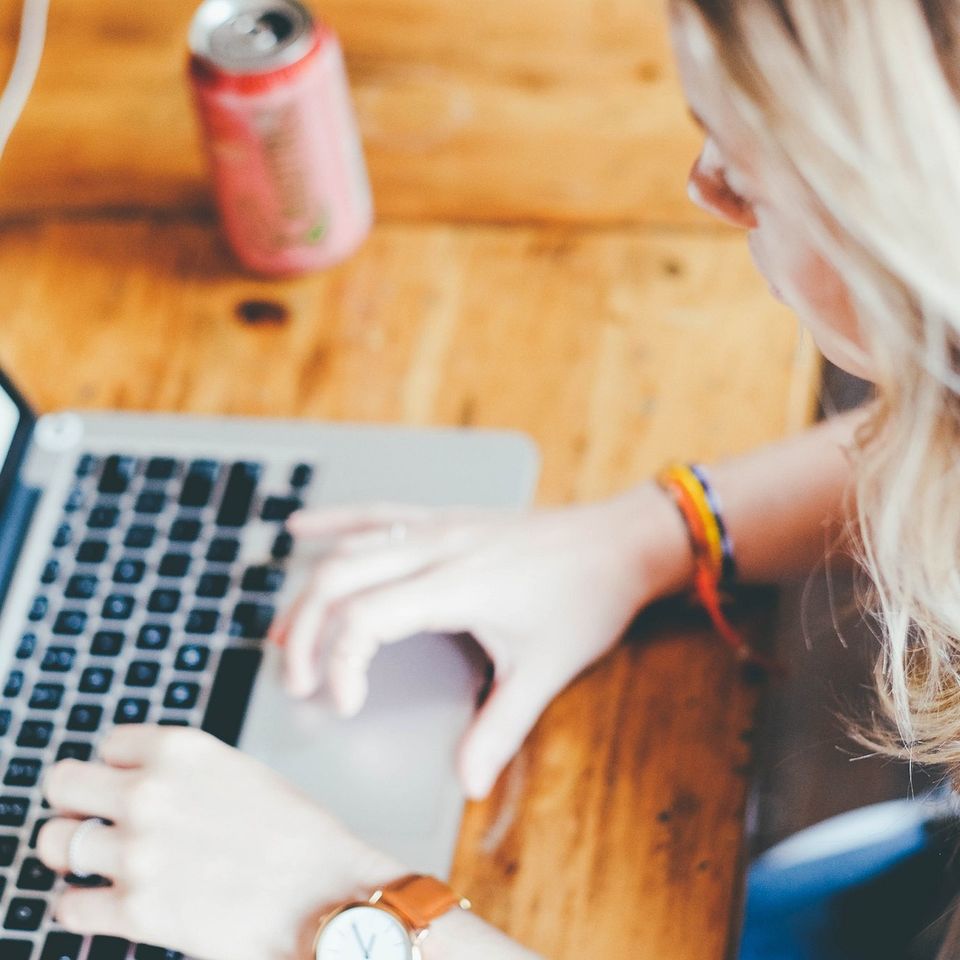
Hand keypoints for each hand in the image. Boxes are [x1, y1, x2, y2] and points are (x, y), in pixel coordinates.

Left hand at [38, 726, 402, 959]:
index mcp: (181, 750)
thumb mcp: (239, 773)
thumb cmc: (296, 836)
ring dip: (73, 853)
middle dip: (77, 802)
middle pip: (62, 783)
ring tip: (98, 863)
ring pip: (54, 843)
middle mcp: (149, 793)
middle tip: (93, 820)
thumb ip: (184, 774)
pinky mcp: (134, 912)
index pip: (109, 744)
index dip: (120, 768)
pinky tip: (112, 902)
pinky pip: (68, 906)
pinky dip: (84, 906)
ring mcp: (136, 853)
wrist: (326, 894)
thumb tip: (141, 784)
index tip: (129, 785)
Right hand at [272, 483, 693, 799]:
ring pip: (351, 548)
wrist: (620, 541)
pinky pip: (378, 513)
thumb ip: (500, 728)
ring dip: (309, 590)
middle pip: (339, 579)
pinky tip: (302, 529)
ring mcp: (439, 527)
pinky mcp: (446, 519)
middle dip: (303, 632)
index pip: (365, 618)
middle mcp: (437, 548)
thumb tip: (468, 782)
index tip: (346, 706)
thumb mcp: (546, 669)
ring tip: (280, 634)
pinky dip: (336, 522)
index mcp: (455, 584)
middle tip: (297, 682)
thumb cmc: (586, 599)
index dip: (340, 665)